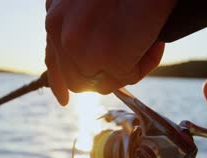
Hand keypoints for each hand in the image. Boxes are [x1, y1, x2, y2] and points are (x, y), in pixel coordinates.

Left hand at [45, 0, 175, 104]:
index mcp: (55, 14)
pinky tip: (154, 43)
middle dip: (103, 77)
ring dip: (126, 70)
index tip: (64, 99)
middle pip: (76, 79)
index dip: (59, 81)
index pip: (53, 57)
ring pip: (101, 84)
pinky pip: (126, 78)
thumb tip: (95, 62)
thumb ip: (82, 29)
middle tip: (129, 60)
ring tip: (145, 43)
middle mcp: (57, 27)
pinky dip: (144, 64)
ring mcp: (76, 43)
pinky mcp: (102, 54)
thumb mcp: (91, 5)